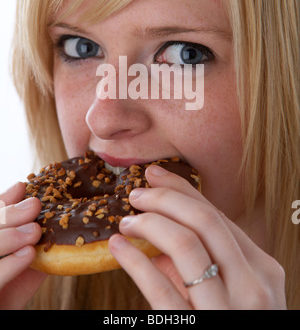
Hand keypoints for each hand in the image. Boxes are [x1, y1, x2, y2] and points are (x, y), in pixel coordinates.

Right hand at [0, 182, 45, 308]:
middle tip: (35, 205)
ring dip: (9, 236)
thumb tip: (49, 211)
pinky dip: (10, 265)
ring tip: (34, 231)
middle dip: (8, 214)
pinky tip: (28, 254)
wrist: (3, 311)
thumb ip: (31, 241)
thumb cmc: (9, 291)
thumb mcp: (23, 264)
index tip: (23, 186)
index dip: (3, 202)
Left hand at [108, 165, 285, 309]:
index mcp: (263, 268)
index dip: (183, 191)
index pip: (218, 215)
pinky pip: (162, 291)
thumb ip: (206, 262)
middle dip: (166, 199)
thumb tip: (161, 230)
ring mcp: (229, 310)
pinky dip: (136, 263)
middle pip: (205, 221)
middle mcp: (253, 285)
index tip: (156, 175)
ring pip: (186, 246)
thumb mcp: (235, 293)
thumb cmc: (235, 323)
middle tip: (137, 194)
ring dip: (150, 225)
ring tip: (126, 221)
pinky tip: (118, 249)